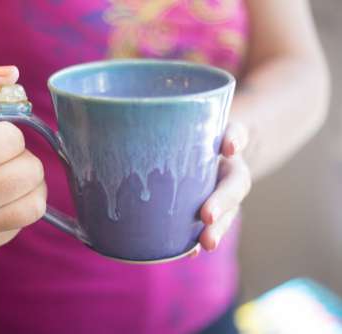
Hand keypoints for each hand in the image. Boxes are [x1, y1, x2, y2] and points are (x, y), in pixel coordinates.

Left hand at [190, 122, 250, 256]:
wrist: (212, 155)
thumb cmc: (196, 136)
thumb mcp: (196, 123)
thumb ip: (188, 119)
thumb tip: (153, 118)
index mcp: (228, 144)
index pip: (236, 136)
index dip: (234, 140)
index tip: (229, 147)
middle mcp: (229, 172)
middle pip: (233, 187)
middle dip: (222, 202)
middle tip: (207, 215)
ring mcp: (222, 195)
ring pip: (226, 213)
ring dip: (217, 228)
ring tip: (206, 244)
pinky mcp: (210, 213)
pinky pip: (209, 228)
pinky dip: (197, 242)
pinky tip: (190, 252)